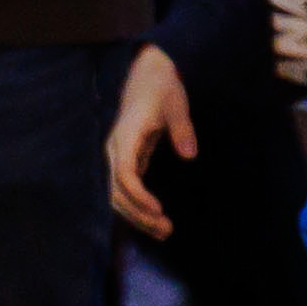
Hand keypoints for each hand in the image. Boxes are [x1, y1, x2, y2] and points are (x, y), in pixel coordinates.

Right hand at [102, 46, 195, 240]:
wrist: (145, 73)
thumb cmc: (161, 87)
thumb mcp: (176, 103)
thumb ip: (182, 129)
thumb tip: (190, 155)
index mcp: (126, 136)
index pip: (124, 173)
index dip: (138, 196)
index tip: (158, 210)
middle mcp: (116, 149)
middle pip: (117, 191)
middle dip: (139, 214)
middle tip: (166, 230)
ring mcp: (118, 156)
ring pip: (117, 195)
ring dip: (137, 216)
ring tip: (164, 232)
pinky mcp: (126, 160)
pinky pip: (124, 190)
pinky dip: (137, 208)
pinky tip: (155, 220)